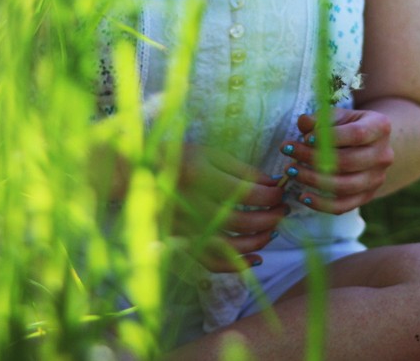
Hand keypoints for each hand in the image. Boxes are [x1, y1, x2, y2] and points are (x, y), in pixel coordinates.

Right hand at [174, 144, 287, 272]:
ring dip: (258, 241)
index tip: (281, 192)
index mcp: (201, 178)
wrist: (137, 177)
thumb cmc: (177, 159)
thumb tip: (272, 184)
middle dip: (270, 217)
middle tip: (283, 210)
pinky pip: (212, 262)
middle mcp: (195, 207)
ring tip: (273, 230)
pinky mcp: (183, 243)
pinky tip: (256, 258)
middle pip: (243, 221)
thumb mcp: (209, 154)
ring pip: (231, 246)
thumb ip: (241, 170)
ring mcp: (188, 228)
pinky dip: (237, 265)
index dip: (271, 195)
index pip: (248, 193)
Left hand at [280, 109, 393, 214]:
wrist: (369, 144)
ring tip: (291, 170)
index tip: (306, 137)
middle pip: (347, 161)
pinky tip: (302, 196)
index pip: (356, 134)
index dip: (330, 136)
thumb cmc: (348, 125)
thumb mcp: (337, 115)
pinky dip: (321, 204)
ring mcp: (377, 178)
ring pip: (344, 186)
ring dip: (313, 179)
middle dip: (313, 157)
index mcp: (380, 128)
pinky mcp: (367, 196)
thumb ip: (320, 118)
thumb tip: (304, 123)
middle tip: (288, 150)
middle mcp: (383, 155)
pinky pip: (343, 206)